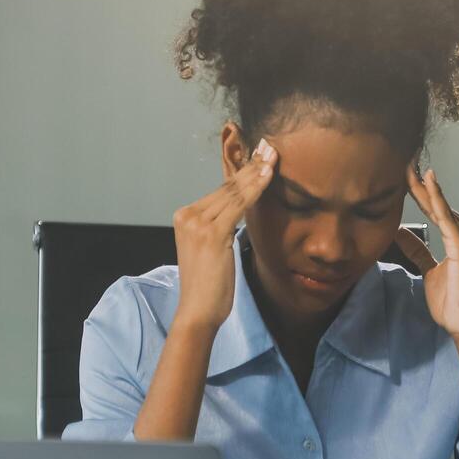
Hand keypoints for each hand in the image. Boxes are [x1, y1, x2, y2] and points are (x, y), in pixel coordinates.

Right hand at [171, 138, 277, 330]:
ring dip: (256, 172)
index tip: (260, 157)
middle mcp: (188, 215)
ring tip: (273, 156)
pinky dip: (256, 187)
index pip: (220, 191)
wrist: (198, 311)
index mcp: (185, 217)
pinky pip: (239, 205)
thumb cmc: (209, 286)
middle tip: (270, 146)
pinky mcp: (211, 233)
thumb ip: (220, 228)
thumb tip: (238, 213)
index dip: (242, 173)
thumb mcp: (212, 250)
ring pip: (234, 192)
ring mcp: (197, 223)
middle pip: (227, 187)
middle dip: (251, 165)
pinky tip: (269, 175)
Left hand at [398, 165, 458, 341]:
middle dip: (417, 183)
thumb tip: (401, 231)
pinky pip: (445, 217)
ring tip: (405, 165)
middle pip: (436, 204)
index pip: (435, 209)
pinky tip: (427, 180)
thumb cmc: (453, 300)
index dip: (417, 192)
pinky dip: (436, 198)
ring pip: (439, 207)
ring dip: (421, 186)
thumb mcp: (429, 270)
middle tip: (402, 159)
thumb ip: (418, 249)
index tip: (401, 174)